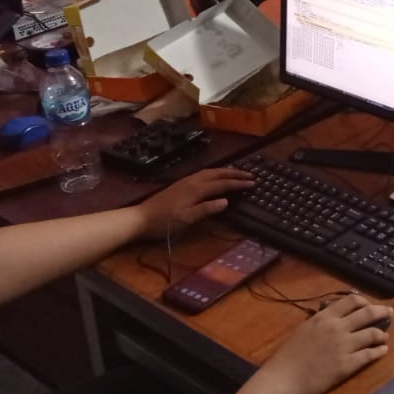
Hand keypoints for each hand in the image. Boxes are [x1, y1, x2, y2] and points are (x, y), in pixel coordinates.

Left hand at [135, 168, 255, 239]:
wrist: (139, 218)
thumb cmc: (163, 222)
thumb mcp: (186, 219)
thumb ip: (206, 210)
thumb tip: (226, 201)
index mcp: (196, 190)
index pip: (222, 184)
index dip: (238, 183)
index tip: (253, 183)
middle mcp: (192, 181)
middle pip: (217, 173)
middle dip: (234, 173)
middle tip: (250, 175)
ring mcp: (185, 182)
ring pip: (209, 171)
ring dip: (225, 171)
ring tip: (236, 173)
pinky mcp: (180, 184)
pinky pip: (202, 174)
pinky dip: (214, 173)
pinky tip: (213, 177)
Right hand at [259, 296, 391, 393]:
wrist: (284, 379)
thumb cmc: (287, 355)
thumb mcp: (304, 329)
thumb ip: (321, 321)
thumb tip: (334, 317)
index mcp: (324, 317)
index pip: (352, 300)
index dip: (365, 301)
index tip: (370, 305)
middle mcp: (337, 327)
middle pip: (368, 314)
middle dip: (382, 312)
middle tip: (390, 313)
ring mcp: (344, 346)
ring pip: (373, 334)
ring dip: (382, 334)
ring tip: (384, 337)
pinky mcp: (348, 365)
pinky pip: (370, 355)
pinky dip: (379, 351)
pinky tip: (383, 350)